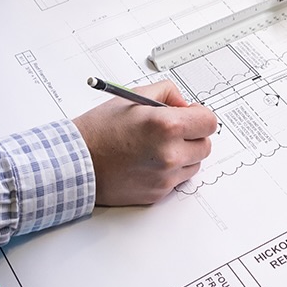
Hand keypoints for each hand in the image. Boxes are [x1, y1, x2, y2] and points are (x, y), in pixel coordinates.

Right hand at [73, 81, 217, 204]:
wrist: (77, 163)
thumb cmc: (99, 130)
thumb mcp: (133, 96)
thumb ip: (167, 92)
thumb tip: (185, 104)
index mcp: (166, 126)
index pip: (209, 122)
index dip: (199, 116)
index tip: (191, 115)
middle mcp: (169, 154)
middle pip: (205, 145)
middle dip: (193, 135)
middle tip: (172, 130)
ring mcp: (164, 177)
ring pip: (194, 164)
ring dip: (183, 154)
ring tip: (157, 146)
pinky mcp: (158, 193)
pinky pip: (177, 180)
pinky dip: (169, 170)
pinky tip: (148, 160)